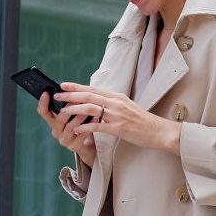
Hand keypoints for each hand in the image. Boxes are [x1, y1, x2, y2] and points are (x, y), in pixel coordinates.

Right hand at [36, 91, 95, 167]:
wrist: (88, 145)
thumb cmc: (81, 125)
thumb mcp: (73, 114)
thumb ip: (69, 104)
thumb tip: (67, 87)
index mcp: (53, 121)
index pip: (43, 112)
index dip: (43, 102)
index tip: (46, 92)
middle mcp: (56, 131)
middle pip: (58, 119)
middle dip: (68, 108)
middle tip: (77, 100)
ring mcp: (65, 140)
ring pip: (70, 127)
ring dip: (80, 117)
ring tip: (90, 109)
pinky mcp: (75, 147)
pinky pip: (81, 136)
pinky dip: (89, 126)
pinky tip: (97, 118)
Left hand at [54, 82, 181, 154]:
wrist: (158, 131)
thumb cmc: (142, 121)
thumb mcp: (127, 106)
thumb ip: (112, 103)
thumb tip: (97, 100)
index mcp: (117, 96)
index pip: (93, 89)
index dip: (77, 86)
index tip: (63, 85)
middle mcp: (116, 103)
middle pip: (89, 95)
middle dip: (71, 95)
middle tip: (56, 95)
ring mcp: (117, 115)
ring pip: (91, 108)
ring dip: (74, 109)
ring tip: (62, 112)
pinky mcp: (119, 128)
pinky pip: (98, 126)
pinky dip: (85, 128)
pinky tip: (76, 130)